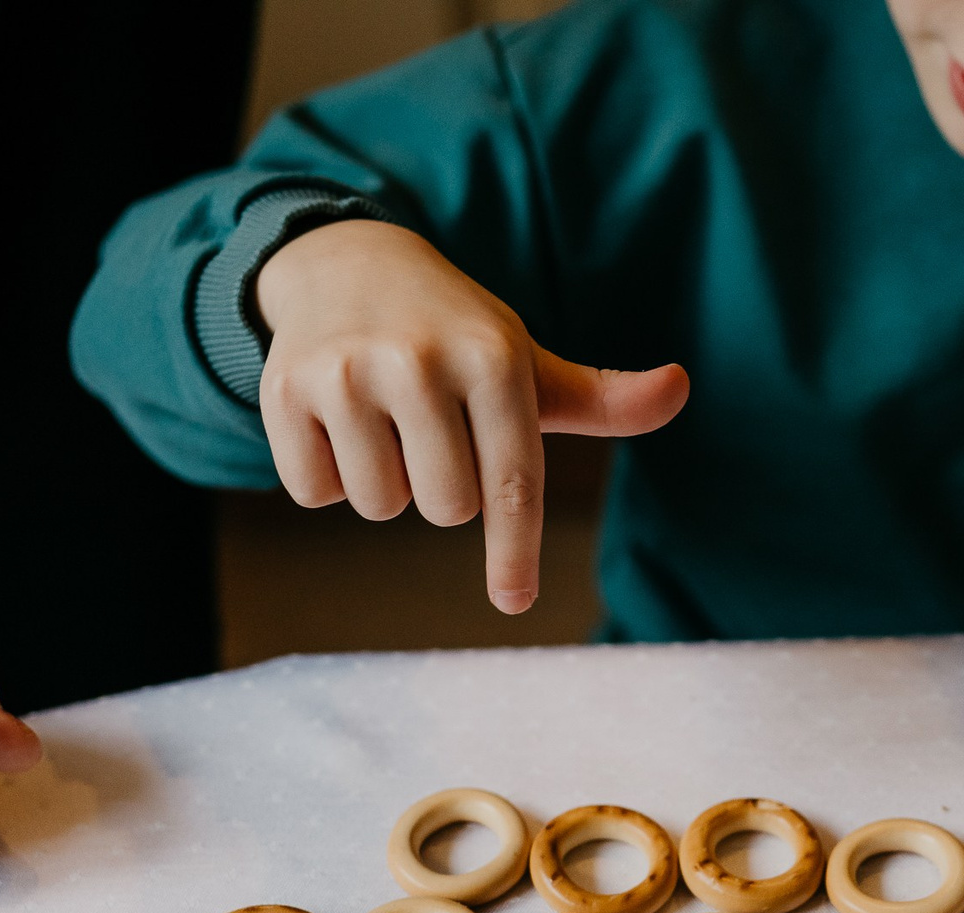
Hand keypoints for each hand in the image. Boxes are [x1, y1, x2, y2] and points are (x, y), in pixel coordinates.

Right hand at [253, 219, 689, 612]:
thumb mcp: (523, 360)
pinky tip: (333, 421)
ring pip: (378, 503)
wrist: (343, 262)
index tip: (514, 601)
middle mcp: (419, 359)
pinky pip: (315, 491)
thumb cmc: (453, 333)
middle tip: (431, 437)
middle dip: (442, 492)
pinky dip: (326, 475)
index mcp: (492, 356)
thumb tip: (679, 388)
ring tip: (381, 421)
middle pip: (443, 508)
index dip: (514, 552)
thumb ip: (599, 396)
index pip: (511, 482)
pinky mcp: (284, 388)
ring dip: (385, 483)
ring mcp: (346, 371)